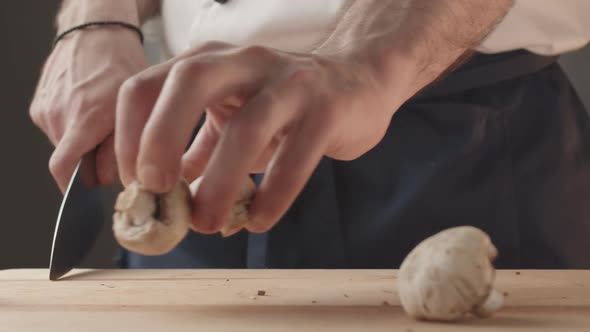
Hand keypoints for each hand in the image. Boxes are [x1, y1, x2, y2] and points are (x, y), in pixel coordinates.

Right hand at [29, 28, 146, 191]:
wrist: (96, 33)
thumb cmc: (122, 66)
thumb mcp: (135, 107)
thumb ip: (120, 148)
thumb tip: (108, 180)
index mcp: (85, 117)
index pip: (64, 170)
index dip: (79, 190)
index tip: (95, 198)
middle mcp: (59, 114)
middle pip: (71, 162)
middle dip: (92, 165)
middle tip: (115, 152)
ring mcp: (45, 108)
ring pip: (66, 147)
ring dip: (85, 146)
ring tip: (104, 123)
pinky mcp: (39, 103)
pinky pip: (59, 130)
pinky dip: (75, 130)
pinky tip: (90, 112)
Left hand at [115, 41, 413, 233]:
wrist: (356, 82)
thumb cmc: (284, 103)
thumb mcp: (231, 115)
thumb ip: (195, 150)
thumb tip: (159, 196)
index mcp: (209, 62)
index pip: (145, 86)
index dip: (128, 138)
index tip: (135, 185)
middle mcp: (244, 62)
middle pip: (188, 84)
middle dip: (160, 140)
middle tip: (156, 191)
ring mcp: (289, 83)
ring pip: (246, 127)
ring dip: (219, 183)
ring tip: (207, 224)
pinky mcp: (326, 109)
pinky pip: (296, 156)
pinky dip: (273, 195)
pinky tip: (258, 220)